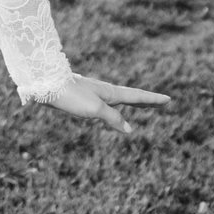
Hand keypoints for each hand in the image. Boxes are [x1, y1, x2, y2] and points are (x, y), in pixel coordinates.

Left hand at [45, 71, 169, 135]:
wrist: (45, 84)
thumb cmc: (71, 96)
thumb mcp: (95, 109)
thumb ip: (113, 118)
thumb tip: (129, 129)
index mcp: (110, 93)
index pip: (137, 97)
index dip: (153, 100)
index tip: (168, 99)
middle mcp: (104, 91)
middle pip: (130, 97)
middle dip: (146, 101)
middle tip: (161, 103)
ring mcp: (93, 93)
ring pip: (118, 99)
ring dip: (132, 102)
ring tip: (141, 106)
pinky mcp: (82, 98)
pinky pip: (106, 103)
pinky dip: (115, 107)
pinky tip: (109, 108)